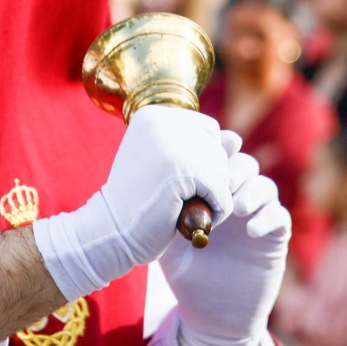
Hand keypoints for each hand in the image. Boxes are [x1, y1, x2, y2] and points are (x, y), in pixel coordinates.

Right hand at [32, 106, 234, 303]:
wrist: (109, 231)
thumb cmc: (137, 200)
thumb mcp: (161, 161)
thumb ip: (193, 145)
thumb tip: (237, 140)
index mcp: (154, 114)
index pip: (208, 130)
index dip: (200, 162)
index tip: (172, 180)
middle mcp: (162, 121)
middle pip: (218, 150)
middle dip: (206, 180)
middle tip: (172, 197)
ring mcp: (172, 145)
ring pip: (223, 171)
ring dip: (210, 196)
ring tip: (178, 207)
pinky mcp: (184, 172)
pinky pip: (222, 193)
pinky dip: (215, 211)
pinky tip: (190, 218)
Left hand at [160, 152, 290, 345]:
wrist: (210, 317)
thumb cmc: (188, 277)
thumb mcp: (169, 244)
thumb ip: (170, 216)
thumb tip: (164, 185)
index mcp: (212, 195)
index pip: (219, 160)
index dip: (218, 148)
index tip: (210, 144)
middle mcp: (236, 201)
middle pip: (245, 166)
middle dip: (234, 167)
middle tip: (221, 178)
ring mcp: (257, 218)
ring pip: (265, 187)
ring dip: (252, 191)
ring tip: (234, 207)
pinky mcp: (274, 240)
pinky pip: (279, 218)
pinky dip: (267, 218)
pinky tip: (250, 230)